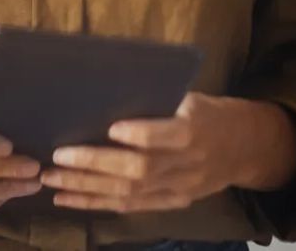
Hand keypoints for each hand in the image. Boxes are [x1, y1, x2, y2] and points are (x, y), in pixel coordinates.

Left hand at [38, 92, 295, 212]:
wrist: (244, 147)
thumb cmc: (205, 111)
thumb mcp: (190, 96)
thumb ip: (156, 99)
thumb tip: (105, 89)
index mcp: (194, 130)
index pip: (167, 135)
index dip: (141, 134)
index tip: (110, 127)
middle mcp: (186, 164)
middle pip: (139, 170)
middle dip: (95, 164)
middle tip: (58, 156)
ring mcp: (178, 188)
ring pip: (128, 193)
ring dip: (86, 188)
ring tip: (51, 180)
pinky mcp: (170, 203)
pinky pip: (129, 207)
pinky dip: (95, 204)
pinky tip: (67, 199)